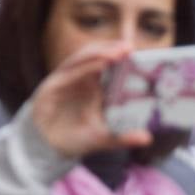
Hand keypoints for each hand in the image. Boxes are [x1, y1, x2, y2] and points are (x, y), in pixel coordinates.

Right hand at [29, 40, 152, 158]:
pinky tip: (100, 64)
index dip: (121, 55)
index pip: (108, 63)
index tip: (139, 53)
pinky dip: (85, 66)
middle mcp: (81, 78)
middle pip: (96, 55)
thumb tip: (148, 138)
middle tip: (130, 47)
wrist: (46, 146)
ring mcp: (67, 79)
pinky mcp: (54, 84)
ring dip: (99, 52)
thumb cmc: (76, 137)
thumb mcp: (102, 138)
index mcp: (94, 85)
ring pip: (83, 58)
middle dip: (111, 48)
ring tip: (118, 52)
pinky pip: (70, 71)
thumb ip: (122, 137)